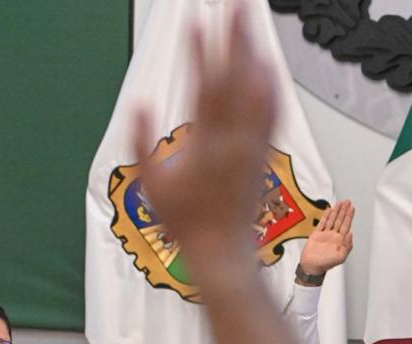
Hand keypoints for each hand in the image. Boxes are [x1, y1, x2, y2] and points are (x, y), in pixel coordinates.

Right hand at [132, 9, 275, 262]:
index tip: (195, 23)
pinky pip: (271, 115)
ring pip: (258, 93)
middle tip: (237, 7)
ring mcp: (251, 147)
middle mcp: (233, 142)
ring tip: (252, 26)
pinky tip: (270, 68)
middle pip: (236, 81)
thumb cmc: (186, 224)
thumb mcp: (151, 187)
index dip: (199, 55)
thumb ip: (140, 144)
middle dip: (235, 40)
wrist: (222, 251)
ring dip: (255, 56)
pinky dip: (272, 89)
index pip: (203, 90)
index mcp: (205, 146)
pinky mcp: (262, 153)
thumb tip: (139, 105)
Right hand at [299, 200, 354, 277]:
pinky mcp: (317, 234)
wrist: (312, 266)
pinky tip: (329, 210)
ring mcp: (325, 234)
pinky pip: (322, 223)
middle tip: (347, 202)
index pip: (346, 225)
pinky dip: (326, 216)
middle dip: (344, 211)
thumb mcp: (340, 257)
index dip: (349, 216)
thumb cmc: (326, 264)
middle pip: (340, 220)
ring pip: (332, 220)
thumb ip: (347, 246)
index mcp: (340, 241)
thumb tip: (351, 234)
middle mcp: (334, 236)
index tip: (352, 208)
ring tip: (340, 203)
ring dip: (336, 211)